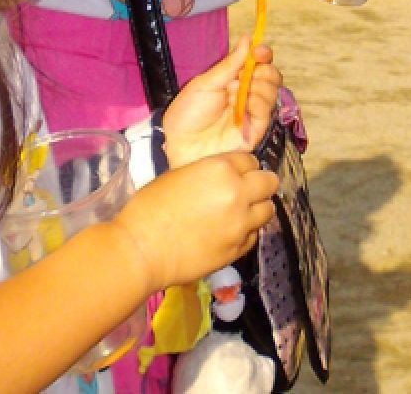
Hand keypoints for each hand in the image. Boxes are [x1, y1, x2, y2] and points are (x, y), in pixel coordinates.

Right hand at [111, 153, 276, 290]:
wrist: (141, 250)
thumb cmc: (148, 208)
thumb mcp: (178, 175)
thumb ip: (208, 174)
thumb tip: (220, 179)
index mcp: (221, 169)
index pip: (251, 161)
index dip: (244, 168)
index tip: (238, 174)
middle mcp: (238, 193)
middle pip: (269, 183)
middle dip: (260, 185)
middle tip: (248, 192)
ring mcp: (241, 223)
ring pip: (267, 210)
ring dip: (257, 209)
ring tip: (241, 214)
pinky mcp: (238, 249)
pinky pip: (253, 235)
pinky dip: (246, 233)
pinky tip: (229, 234)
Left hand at [163, 35, 281, 165]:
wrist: (181, 144)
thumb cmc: (187, 115)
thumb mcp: (205, 83)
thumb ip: (230, 64)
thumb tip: (246, 39)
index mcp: (233, 81)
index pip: (257, 64)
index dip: (261, 55)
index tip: (260, 51)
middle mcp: (246, 94)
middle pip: (270, 75)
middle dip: (265, 69)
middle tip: (252, 72)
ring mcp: (252, 112)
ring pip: (272, 91)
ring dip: (261, 85)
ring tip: (242, 92)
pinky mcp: (256, 130)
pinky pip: (267, 111)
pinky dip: (259, 102)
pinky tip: (246, 104)